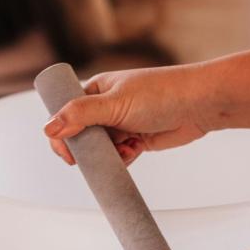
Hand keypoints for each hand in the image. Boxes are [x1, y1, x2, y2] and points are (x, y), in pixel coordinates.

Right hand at [43, 65, 210, 165]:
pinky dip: (123, 159)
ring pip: (101, 148)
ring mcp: (121, 123)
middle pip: (81, 134)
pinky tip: (134, 152)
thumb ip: (80, 115)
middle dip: (86, 149)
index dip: (61, 133)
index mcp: (96, 90)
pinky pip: (119, 156)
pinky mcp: (137, 139)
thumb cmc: (162, 93)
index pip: (65, 113)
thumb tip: (49, 127)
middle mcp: (106, 106)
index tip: (68, 153)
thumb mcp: (114, 104)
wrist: (200, 104)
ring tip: (124, 149)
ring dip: (108, 155)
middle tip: (94, 157)